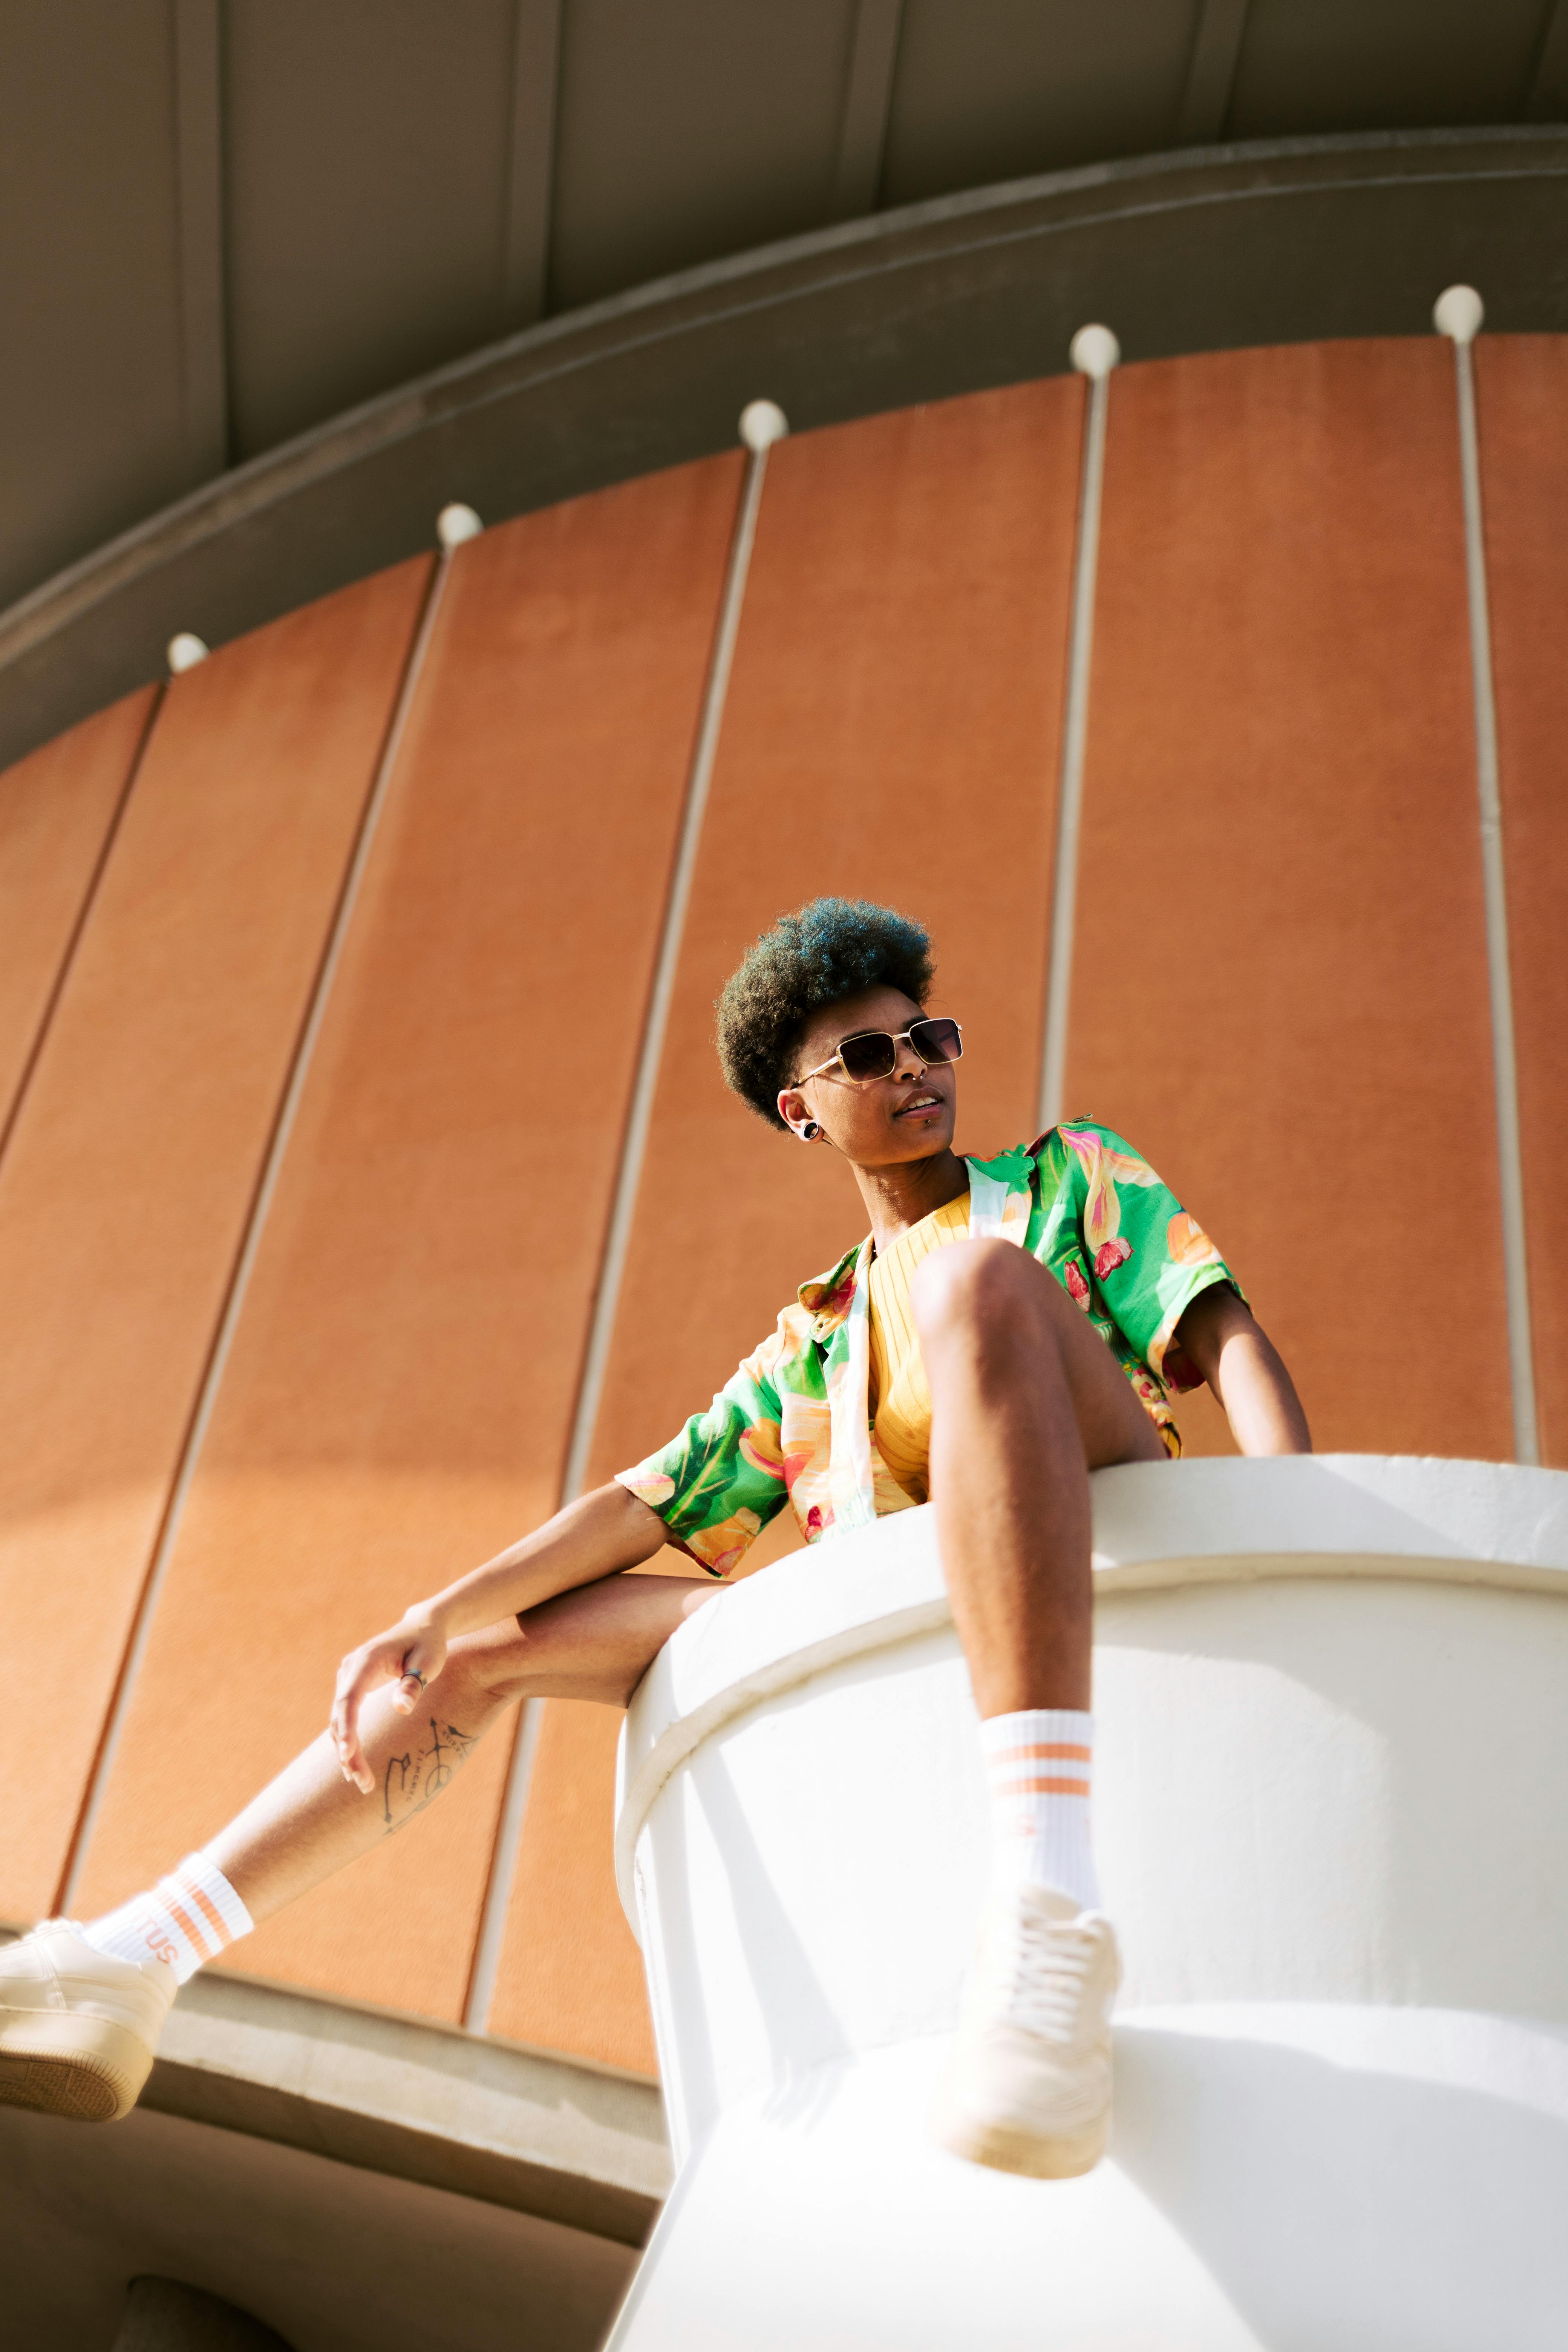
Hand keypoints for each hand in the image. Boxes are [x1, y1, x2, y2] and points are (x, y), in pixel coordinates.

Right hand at [329, 1611, 448, 1793]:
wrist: (422, 1627)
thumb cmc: (429, 1644)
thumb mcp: (429, 1661)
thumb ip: (414, 1683)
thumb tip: (402, 1708)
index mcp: (365, 1662)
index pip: (349, 1700)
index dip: (347, 1729)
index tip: (348, 1755)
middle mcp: (350, 1669)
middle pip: (341, 1716)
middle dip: (349, 1752)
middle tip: (364, 1784)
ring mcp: (347, 1678)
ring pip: (338, 1721)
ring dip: (347, 1752)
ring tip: (363, 1783)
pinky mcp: (351, 1686)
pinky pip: (344, 1717)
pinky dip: (348, 1740)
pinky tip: (356, 1764)